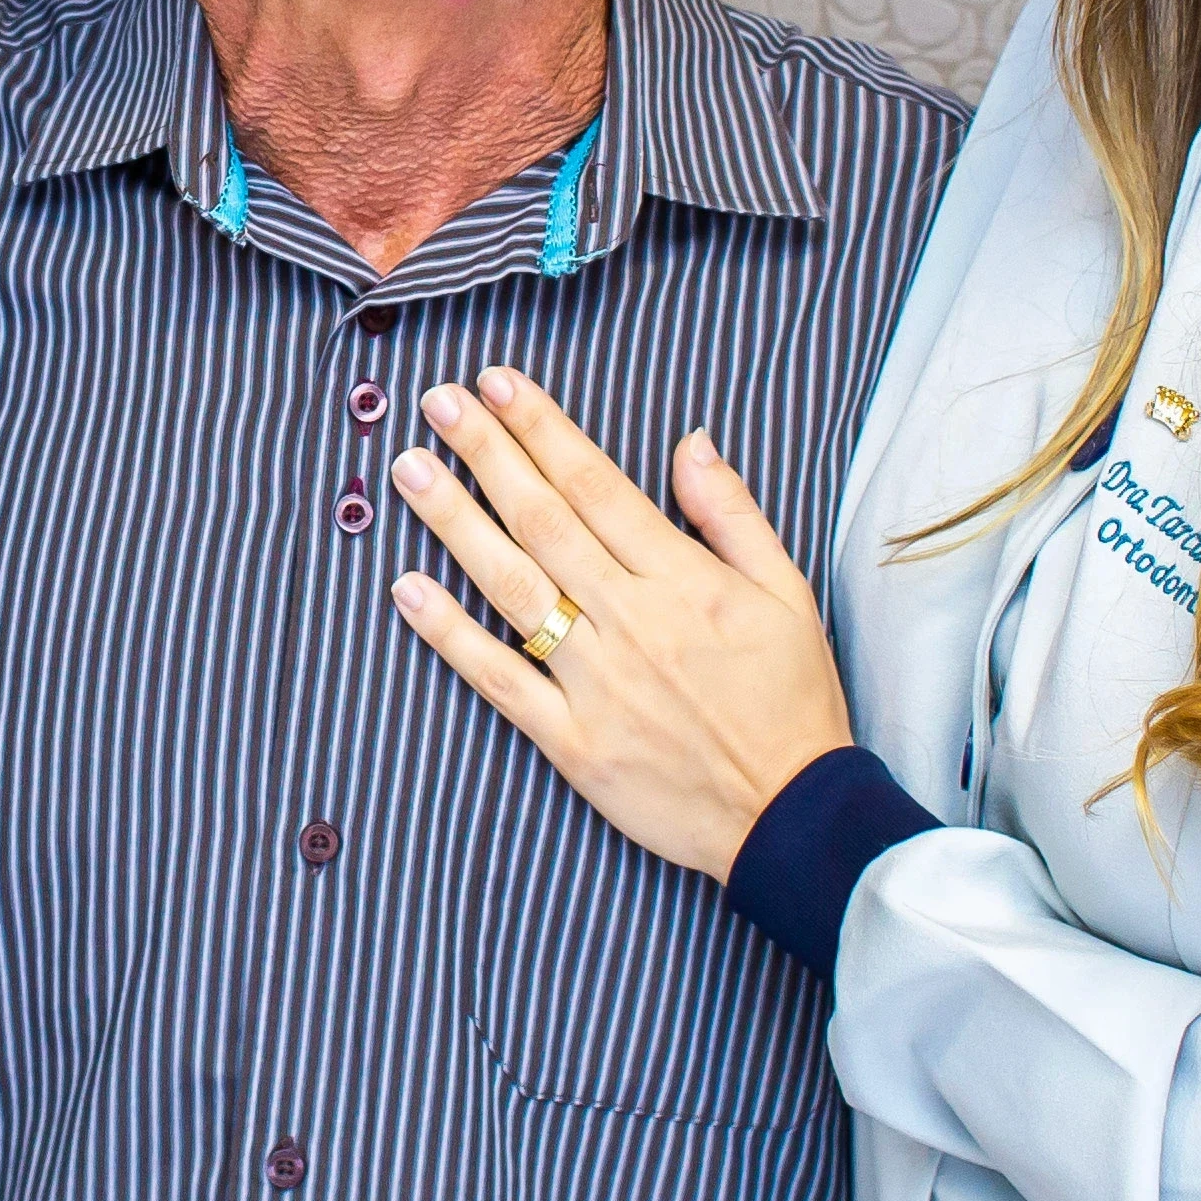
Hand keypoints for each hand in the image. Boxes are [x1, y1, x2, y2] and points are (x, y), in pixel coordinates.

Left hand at [386, 368, 853, 880]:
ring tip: (410, 470)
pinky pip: (501, 681)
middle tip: (438, 402)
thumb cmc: (791, 699)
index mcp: (684, 581)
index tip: (498, 384)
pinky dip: (450, 635)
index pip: (596, 485)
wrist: (792, 815)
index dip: (542, 429)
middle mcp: (632, 623)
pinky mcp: (573, 743)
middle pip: (543, 522)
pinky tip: (408, 590)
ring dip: (454, 524)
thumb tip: (688, 440)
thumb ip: (731, 513)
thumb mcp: (788, 592)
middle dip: (486, 455)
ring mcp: (597, 684)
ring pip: (513, 588)